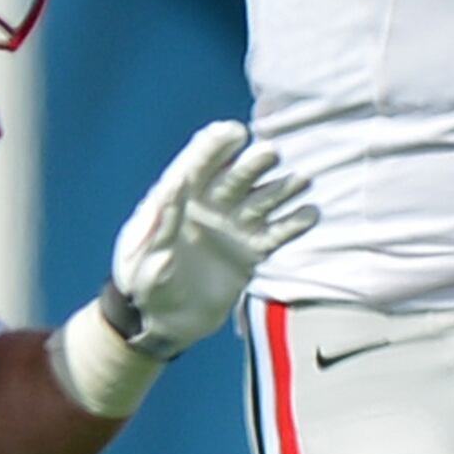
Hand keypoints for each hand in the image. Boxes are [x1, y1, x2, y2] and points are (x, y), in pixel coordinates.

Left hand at [99, 119, 316, 357]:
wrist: (167, 321)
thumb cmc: (143, 287)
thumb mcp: (142, 260)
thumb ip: (159, 227)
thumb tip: (174, 187)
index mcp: (177, 200)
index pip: (197, 163)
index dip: (215, 146)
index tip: (235, 132)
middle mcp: (210, 205)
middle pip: (236, 176)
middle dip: (253, 163)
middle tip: (271, 153)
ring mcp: (234, 226)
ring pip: (262, 199)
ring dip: (282, 188)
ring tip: (303, 180)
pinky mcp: (252, 250)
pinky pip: (277, 233)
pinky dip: (294, 223)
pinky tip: (311, 214)